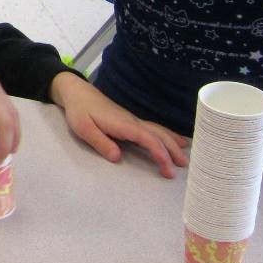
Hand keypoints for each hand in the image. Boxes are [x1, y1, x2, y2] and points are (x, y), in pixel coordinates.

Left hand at [50, 72, 187, 177]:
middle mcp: (132, 121)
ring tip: (185, 157)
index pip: (148, 139)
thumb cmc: (79, 111)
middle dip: (172, 150)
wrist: (77, 92)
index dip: (160, 154)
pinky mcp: (130, 121)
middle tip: (183, 167)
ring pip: (158, 130)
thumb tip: (117, 157)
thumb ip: (100, 142)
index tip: (168, 169)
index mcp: (123, 124)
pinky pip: (153, 128)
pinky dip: (167, 135)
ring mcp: (133, 120)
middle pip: (158, 134)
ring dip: (172, 142)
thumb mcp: (83, 128)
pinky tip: (175, 140)